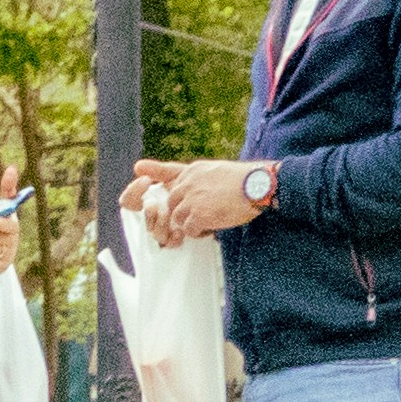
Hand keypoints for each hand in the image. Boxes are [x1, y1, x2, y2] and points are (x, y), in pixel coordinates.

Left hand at [130, 157, 270, 241]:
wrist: (260, 185)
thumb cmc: (247, 181)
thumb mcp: (219, 171)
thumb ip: (202, 178)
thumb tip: (195, 189)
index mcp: (193, 171)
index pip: (169, 173)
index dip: (155, 174)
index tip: (140, 169)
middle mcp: (188, 183)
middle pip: (172, 202)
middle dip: (183, 212)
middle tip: (201, 218)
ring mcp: (191, 199)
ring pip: (178, 218)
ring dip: (191, 223)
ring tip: (210, 222)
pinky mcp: (198, 214)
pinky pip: (189, 229)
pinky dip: (198, 232)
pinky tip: (211, 229)